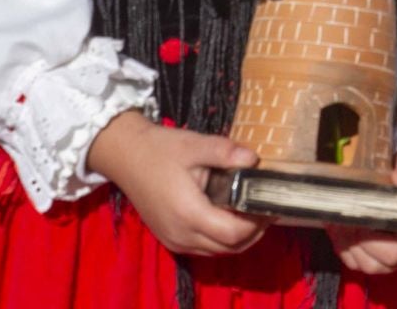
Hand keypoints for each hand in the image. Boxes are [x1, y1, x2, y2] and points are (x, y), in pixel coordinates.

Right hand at [85, 111, 270, 256]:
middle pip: (229, 248)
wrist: (125, 157)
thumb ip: (225, 152)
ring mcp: (174, 240)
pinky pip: (204, 248)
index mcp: (188, 213)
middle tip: (266, 208)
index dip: (256, 223)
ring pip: (217, 252)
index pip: (233, 233)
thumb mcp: (194, 145)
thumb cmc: (159, 149)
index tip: (270, 205)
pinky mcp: (170, 239)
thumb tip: (254, 159)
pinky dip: (221, 240)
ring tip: (252, 212)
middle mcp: (181, 234)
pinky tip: (229, 217)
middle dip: (253, 232)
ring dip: (238, 238)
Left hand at [329, 149, 396, 275]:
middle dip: (352, 242)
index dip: (370, 241)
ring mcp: (394, 256)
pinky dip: (343, 245)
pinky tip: (338, 225)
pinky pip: (356, 260)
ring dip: (345, 244)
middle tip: (342, 217)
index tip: (358, 219)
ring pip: (362, 264)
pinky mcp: (379, 253)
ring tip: (337, 220)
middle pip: (375, 263)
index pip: (394, 253)